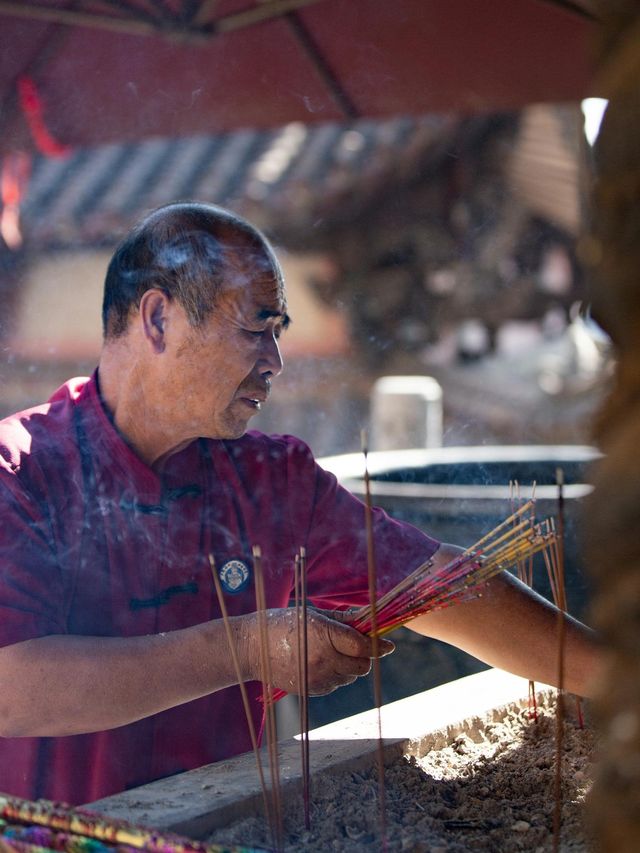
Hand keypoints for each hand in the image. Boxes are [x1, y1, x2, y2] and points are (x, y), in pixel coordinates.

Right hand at [243, 608, 393, 695]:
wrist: (252, 647)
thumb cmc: (282, 623)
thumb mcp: (313, 614)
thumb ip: (343, 619)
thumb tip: (368, 618)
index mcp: (325, 635)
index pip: (364, 646)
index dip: (380, 645)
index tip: (389, 644)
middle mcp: (324, 659)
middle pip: (362, 665)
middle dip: (365, 656)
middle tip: (357, 646)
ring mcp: (317, 677)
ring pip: (350, 677)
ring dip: (350, 666)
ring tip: (332, 652)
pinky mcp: (310, 690)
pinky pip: (335, 685)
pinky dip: (336, 676)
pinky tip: (321, 663)